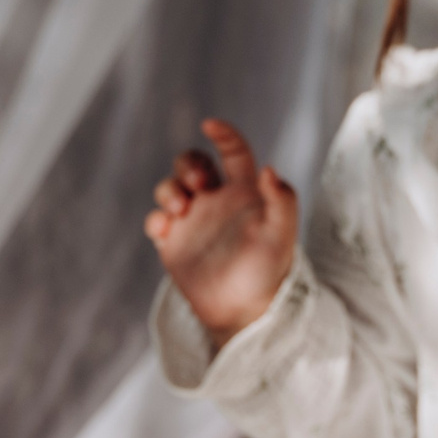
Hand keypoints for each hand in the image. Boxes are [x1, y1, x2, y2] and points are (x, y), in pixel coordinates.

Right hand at [145, 118, 298, 344]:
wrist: (244, 312)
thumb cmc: (268, 273)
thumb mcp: (281, 237)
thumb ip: (282, 201)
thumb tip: (270, 168)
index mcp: (245, 192)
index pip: (234, 151)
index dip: (223, 134)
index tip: (210, 125)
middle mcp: (216, 200)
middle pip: (193, 162)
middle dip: (187, 163)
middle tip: (196, 183)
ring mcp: (193, 220)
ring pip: (170, 187)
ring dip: (169, 190)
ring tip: (179, 211)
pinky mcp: (173, 243)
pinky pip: (155, 220)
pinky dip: (155, 220)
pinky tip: (164, 232)